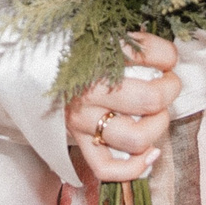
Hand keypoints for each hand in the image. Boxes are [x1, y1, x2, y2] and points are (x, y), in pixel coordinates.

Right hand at [65, 33, 180, 183]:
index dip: (167, 56)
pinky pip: (108, 168)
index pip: (146, 54)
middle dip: (169, 91)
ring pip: (135, 138)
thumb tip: (168, 59)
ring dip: (158, 126)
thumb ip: (132, 43)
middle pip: (149, 99)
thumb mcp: (103, 36)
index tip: (166, 58)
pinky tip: (151, 152)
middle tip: (167, 84)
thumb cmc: (79, 52)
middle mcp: (86, 92)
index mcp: (92, 57)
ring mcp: (82, 121)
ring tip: (157, 114)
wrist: (36, 69)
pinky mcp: (80, 143)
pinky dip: (136, 167)